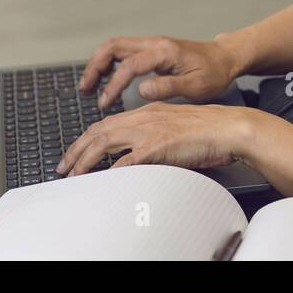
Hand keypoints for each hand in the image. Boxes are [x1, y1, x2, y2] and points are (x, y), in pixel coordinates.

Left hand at [55, 103, 256, 176]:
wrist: (229, 128)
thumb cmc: (210, 132)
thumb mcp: (175, 128)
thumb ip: (155, 137)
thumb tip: (137, 156)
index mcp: (148, 112)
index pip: (107, 124)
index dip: (87, 139)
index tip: (75, 153)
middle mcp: (144, 117)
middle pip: (98, 131)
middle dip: (76, 150)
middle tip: (63, 166)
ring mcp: (149, 131)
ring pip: (105, 142)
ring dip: (85, 159)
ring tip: (74, 174)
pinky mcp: (157, 146)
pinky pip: (126, 161)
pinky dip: (110, 171)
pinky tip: (102, 180)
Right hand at [79, 35, 242, 108]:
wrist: (225, 58)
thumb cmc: (214, 73)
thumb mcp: (197, 86)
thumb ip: (168, 87)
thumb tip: (141, 90)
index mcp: (164, 52)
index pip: (129, 65)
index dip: (114, 84)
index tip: (105, 103)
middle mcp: (154, 44)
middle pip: (113, 46)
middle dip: (95, 66)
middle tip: (85, 89)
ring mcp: (151, 45)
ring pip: (115, 47)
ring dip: (99, 64)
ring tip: (89, 87)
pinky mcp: (152, 51)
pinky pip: (123, 52)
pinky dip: (109, 63)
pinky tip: (106, 80)